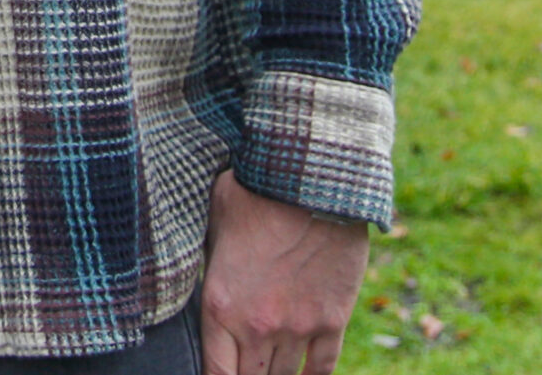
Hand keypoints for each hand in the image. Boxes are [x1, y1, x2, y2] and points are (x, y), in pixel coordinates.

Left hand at [200, 170, 367, 374]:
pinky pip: (322, 367)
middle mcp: (258, 326)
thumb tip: (208, 283)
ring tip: (269, 370)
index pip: (215, 372)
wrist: (307, 185)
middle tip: (242, 367)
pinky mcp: (333, 320)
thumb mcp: (211, 230)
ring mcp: (298, 327)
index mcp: (219, 306)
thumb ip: (208, 267)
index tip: (217, 373)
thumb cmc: (250, 197)